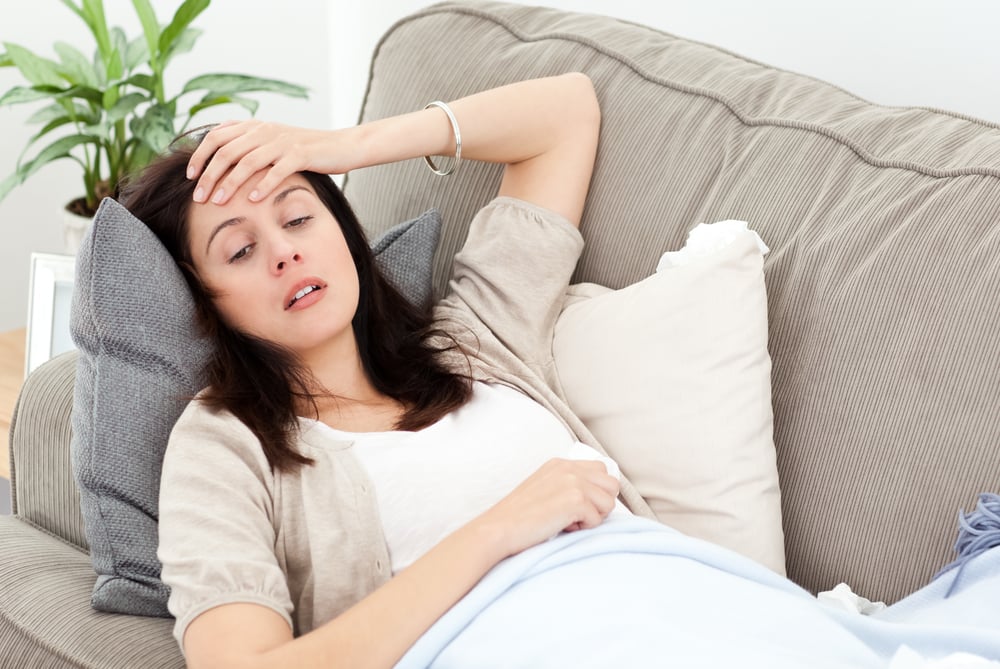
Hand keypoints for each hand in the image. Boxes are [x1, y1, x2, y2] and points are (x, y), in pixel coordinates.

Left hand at [186, 120, 353, 204]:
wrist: (343, 145)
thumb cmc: (306, 151)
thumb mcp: (274, 143)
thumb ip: (250, 147)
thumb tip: (222, 160)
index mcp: (255, 127)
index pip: (216, 137)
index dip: (199, 156)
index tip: (190, 177)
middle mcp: (265, 130)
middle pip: (226, 151)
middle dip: (209, 175)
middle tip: (199, 197)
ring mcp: (282, 142)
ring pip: (247, 162)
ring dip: (229, 183)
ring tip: (219, 202)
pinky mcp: (300, 155)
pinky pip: (277, 171)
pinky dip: (262, 186)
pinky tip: (253, 200)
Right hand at [474, 458, 619, 558]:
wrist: (498, 529)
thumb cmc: (518, 518)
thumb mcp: (543, 489)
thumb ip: (567, 485)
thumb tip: (596, 497)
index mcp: (560, 464)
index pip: (600, 471)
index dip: (595, 493)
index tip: (577, 506)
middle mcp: (568, 468)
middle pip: (611, 484)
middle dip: (600, 504)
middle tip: (576, 516)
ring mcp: (572, 482)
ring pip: (608, 503)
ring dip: (592, 517)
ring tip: (565, 521)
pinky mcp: (575, 499)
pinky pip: (597, 519)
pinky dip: (582, 529)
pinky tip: (560, 527)